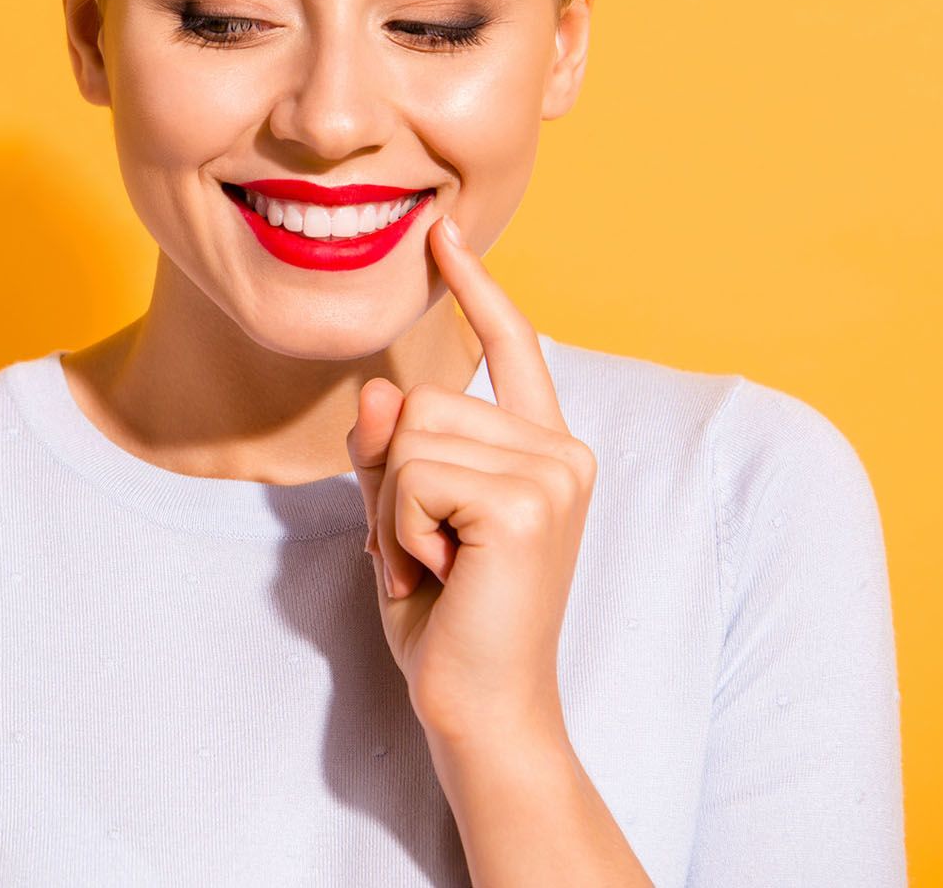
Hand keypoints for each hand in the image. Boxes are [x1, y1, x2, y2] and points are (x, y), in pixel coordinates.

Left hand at [345, 214, 595, 742]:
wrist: (480, 710)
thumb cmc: (446, 622)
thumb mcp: (401, 521)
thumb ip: (392, 453)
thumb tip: (380, 389)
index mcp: (543, 450)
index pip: (512, 347)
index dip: (474, 288)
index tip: (441, 233)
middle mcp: (563, 451)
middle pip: (424, 399)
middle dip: (393, 481)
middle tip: (426, 556)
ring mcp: (554, 474)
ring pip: (411, 436)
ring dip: (393, 512)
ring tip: (434, 569)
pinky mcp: (529, 503)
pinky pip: (412, 475)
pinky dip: (399, 532)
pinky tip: (437, 577)